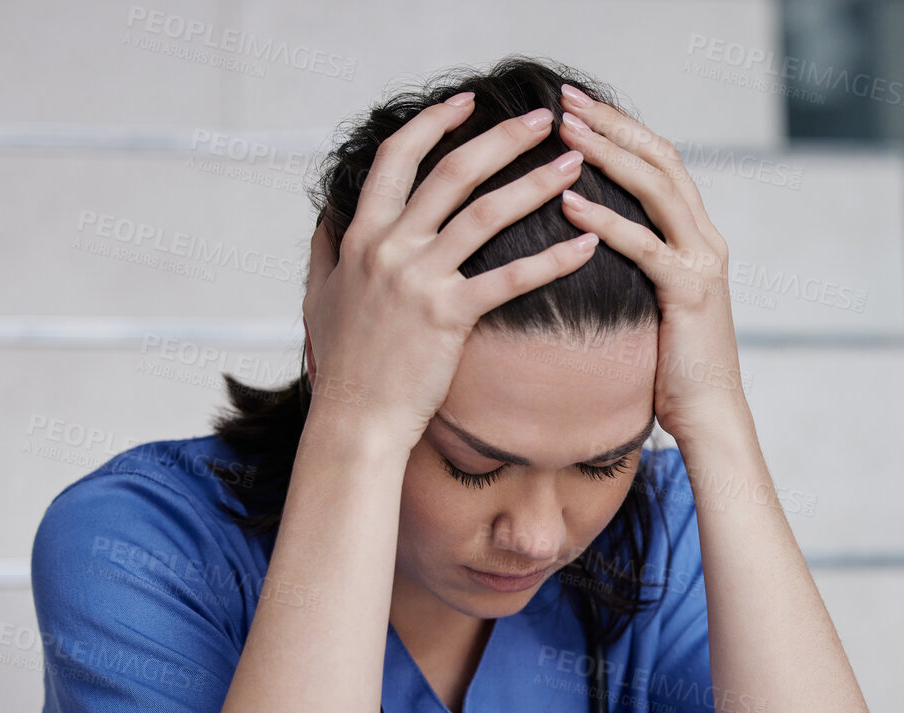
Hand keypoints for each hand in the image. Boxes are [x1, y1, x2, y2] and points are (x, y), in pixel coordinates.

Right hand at [300, 95, 600, 451]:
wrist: (355, 419)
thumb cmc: (343, 364)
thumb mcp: (318, 297)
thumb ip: (326, 250)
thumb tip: (327, 219)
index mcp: (360, 235)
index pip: (395, 158)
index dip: (432, 123)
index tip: (465, 102)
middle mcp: (389, 247)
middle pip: (453, 171)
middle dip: (503, 137)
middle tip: (544, 118)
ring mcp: (419, 279)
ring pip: (487, 214)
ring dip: (536, 182)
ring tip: (574, 163)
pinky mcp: (448, 316)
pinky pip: (510, 278)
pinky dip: (552, 258)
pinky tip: (585, 244)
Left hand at [555, 84, 746, 443]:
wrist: (710, 417)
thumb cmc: (672, 368)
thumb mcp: (651, 302)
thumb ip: (635, 264)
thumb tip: (588, 239)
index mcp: (697, 236)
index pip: (661, 162)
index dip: (620, 128)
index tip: (576, 107)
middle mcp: (706, 239)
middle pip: (660, 159)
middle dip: (611, 124)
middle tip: (564, 99)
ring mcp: (702, 263)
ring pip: (656, 189)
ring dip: (607, 155)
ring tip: (564, 134)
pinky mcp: (689, 293)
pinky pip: (644, 246)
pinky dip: (605, 221)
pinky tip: (568, 204)